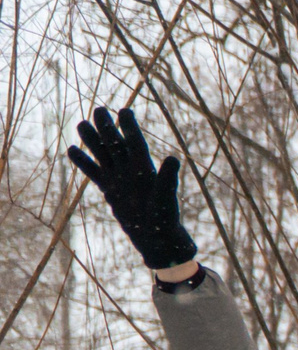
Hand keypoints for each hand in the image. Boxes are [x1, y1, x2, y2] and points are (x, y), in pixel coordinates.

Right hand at [67, 107, 196, 271]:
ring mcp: (119, 179)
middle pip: (116, 144)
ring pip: (103, 155)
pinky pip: (94, 173)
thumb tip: (174, 158)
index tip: (124, 110)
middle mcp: (131, 171)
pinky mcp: (110, 190)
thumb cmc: (166, 219)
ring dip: (93, 141)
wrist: (157, 240)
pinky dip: (83, 163)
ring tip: (81, 124)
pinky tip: (71, 150)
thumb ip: (168, 178)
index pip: (135, 143)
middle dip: (108, 128)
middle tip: (99, 109)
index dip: (130, 127)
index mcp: (146, 169)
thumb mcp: (166, 198)